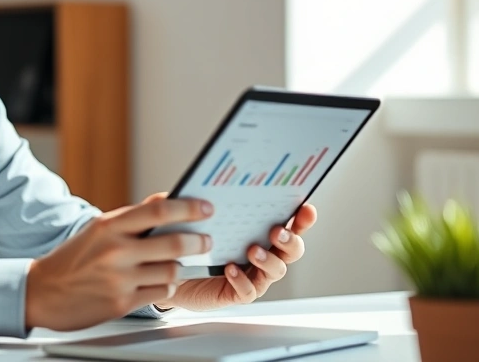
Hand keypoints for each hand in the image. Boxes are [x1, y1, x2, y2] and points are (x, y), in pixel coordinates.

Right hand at [25, 195, 213, 330]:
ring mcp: (119, 279)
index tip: (207, 208)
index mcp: (109, 226)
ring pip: (172, 270)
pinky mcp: (122, 303)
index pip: (159, 210)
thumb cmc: (74, 258)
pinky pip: (161, 293)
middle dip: (198, 241)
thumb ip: (132, 219)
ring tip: (175, 264)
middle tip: (206, 240)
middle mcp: (115, 251)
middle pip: (175, 243)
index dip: (189, 208)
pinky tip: (160, 282)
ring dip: (179, 267)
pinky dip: (166, 287)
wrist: (43, 292)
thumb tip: (169, 202)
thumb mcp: (99, 229)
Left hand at [152, 194, 316, 310]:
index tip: (306, 208)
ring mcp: (254, 275)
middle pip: (293, 249)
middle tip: (276, 231)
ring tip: (252, 250)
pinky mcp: (237, 293)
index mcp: (260, 232)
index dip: (302, 219)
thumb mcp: (195, 215)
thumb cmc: (190, 239)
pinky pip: (249, 291)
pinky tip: (231, 269)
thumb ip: (201, 200)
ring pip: (276, 271)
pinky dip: (243, 280)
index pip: (291, 225)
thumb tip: (204, 184)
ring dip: (268, 260)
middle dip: (290, 240)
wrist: (172, 269)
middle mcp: (264, 254)